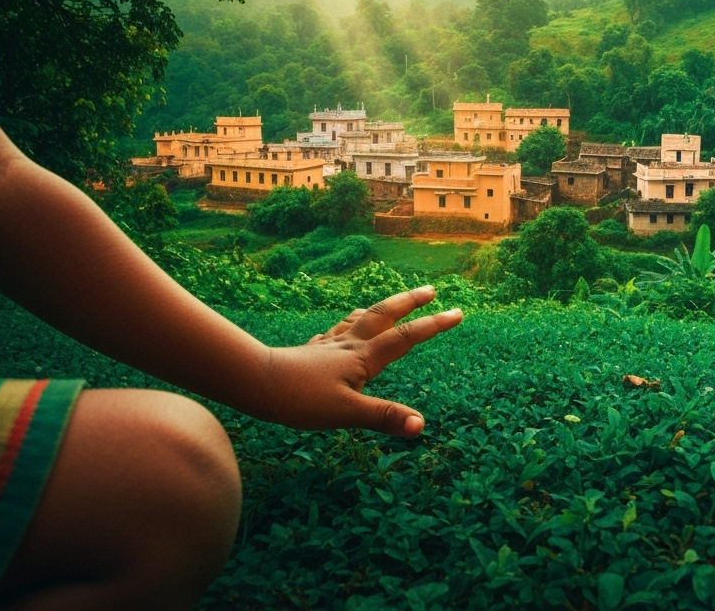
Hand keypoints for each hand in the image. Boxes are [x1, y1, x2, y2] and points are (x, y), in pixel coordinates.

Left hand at [257, 285, 461, 435]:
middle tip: (430, 289)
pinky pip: (335, 332)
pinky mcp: (311, 352)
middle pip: (384, 315)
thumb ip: (384, 417)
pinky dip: (348, 326)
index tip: (458, 312)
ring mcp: (329, 346)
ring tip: (391, 304)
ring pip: (360, 319)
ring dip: (380, 309)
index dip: (434, 325)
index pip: (406, 337)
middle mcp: (349, 345)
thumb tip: (421, 425)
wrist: (256, 384)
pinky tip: (341, 332)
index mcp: (363, 357)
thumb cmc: (300, 399)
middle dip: (409, 302)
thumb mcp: (347, 413)